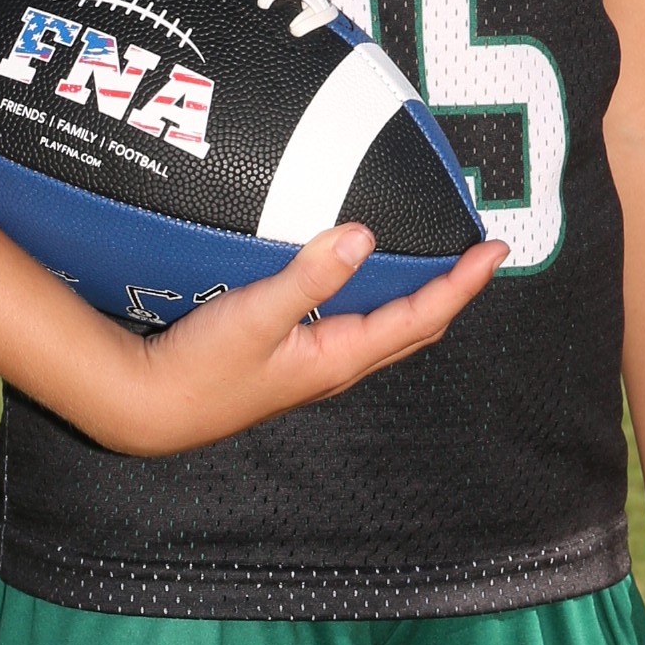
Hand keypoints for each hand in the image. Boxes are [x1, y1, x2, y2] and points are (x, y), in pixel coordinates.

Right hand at [90, 227, 506, 456]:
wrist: (150, 407)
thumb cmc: (199, 370)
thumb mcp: (254, 314)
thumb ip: (309, 275)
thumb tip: (363, 237)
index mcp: (340, 356)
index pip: (421, 316)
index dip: (462, 283)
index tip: (494, 250)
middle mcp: (336, 366)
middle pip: (415, 327)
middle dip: (451, 290)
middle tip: (477, 254)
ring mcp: (314, 366)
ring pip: (386, 330)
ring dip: (416, 297)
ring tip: (433, 262)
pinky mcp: (291, 361)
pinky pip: (352, 328)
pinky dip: (374, 301)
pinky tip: (358, 280)